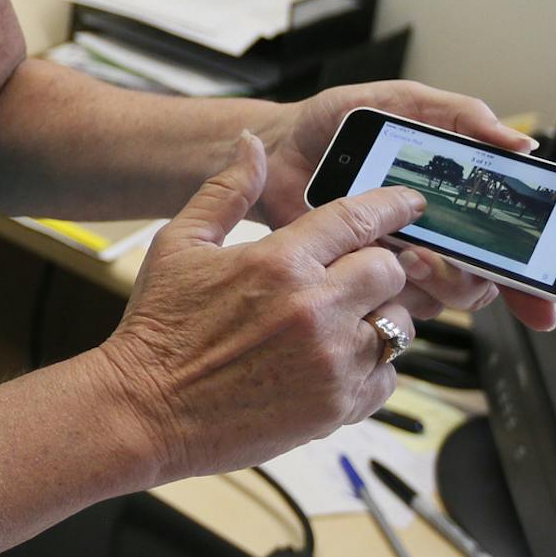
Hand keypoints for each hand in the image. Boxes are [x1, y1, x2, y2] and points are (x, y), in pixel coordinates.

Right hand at [99, 132, 420, 482]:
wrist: (146, 411)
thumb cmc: (159, 327)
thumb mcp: (180, 244)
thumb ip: (226, 191)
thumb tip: (253, 145)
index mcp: (279, 261)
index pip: (358, 218)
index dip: (392, 206)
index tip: (409, 204)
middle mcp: (314, 308)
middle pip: (389, 270)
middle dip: (379, 266)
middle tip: (357, 274)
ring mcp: (331, 361)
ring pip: (397, 325)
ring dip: (376, 318)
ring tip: (342, 321)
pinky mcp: (335, 407)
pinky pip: (386, 377)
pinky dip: (372, 367)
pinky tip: (336, 361)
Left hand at [259, 81, 555, 331]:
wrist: (277, 145)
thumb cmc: (340, 124)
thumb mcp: (403, 103)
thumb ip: (460, 116)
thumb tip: (522, 143)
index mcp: (452, 203)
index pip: (508, 250)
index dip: (536, 280)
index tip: (553, 293)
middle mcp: (432, 240)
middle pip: (482, 285)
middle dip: (475, 279)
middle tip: (443, 254)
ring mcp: (395, 264)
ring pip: (440, 300)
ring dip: (432, 283)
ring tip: (405, 252)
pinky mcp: (358, 279)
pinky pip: (389, 304)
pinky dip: (388, 289)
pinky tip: (372, 259)